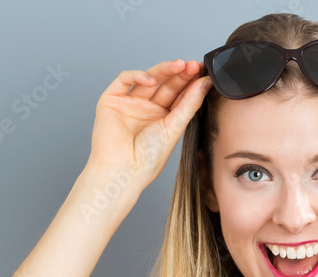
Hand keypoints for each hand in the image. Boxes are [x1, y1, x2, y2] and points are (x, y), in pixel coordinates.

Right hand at [86, 59, 212, 187]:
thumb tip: (206, 83)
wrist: (123, 170)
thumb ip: (190, 104)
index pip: (179, 95)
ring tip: (180, 65)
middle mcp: (147, 110)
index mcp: (164, 119)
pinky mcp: (111, 100)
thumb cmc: (148, 158)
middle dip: (180, 74)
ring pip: (148, 79)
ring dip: (164, 70)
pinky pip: (124, 80)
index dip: (190, 83)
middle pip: (166, 85)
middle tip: (194, 66)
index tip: (203, 72)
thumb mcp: (174, 128)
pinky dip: (137, 76)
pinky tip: (151, 80)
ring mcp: (130, 104)